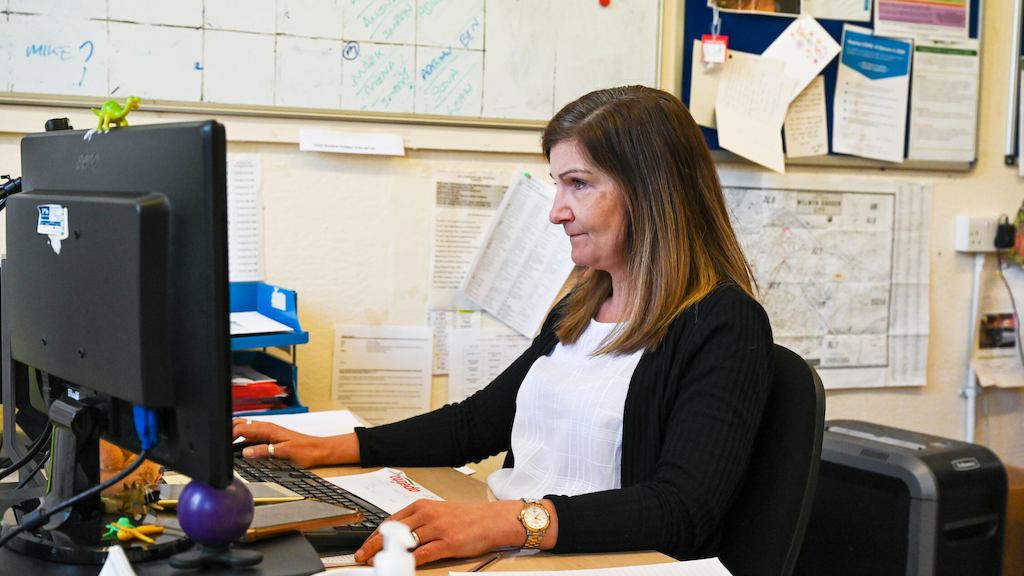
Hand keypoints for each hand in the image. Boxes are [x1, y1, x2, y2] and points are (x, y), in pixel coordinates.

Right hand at [232, 419, 333, 468]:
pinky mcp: (270, 437)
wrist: (319, 450)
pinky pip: (252, 435)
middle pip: (241, 424)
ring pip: (245, 429)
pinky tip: (241, 448)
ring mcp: (268, 432)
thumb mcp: (284, 453)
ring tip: (226, 446)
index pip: (242, 428)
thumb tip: (246, 452)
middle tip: (220, 445)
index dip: (229, 436)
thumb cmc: (305, 450)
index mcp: (268, 429)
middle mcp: (267, 428)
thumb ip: (264, 451)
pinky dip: (243, 439)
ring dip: (235, 434)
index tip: (223, 446)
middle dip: (228, 431)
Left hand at [355, 499, 526, 566]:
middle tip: (361, 556)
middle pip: (392, 531)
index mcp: (423, 506)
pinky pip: (422, 554)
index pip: (390, 521)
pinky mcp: (448, 543)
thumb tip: (397, 535)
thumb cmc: (467, 518)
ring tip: (376, 563)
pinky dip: (409, 561)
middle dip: (373, 545)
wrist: (492, 520)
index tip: (364, 545)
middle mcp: (427, 515)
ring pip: (404, 542)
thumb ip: (418, 522)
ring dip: (387, 554)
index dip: (374, 535)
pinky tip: (401, 566)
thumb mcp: (438, 513)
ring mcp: (437, 529)